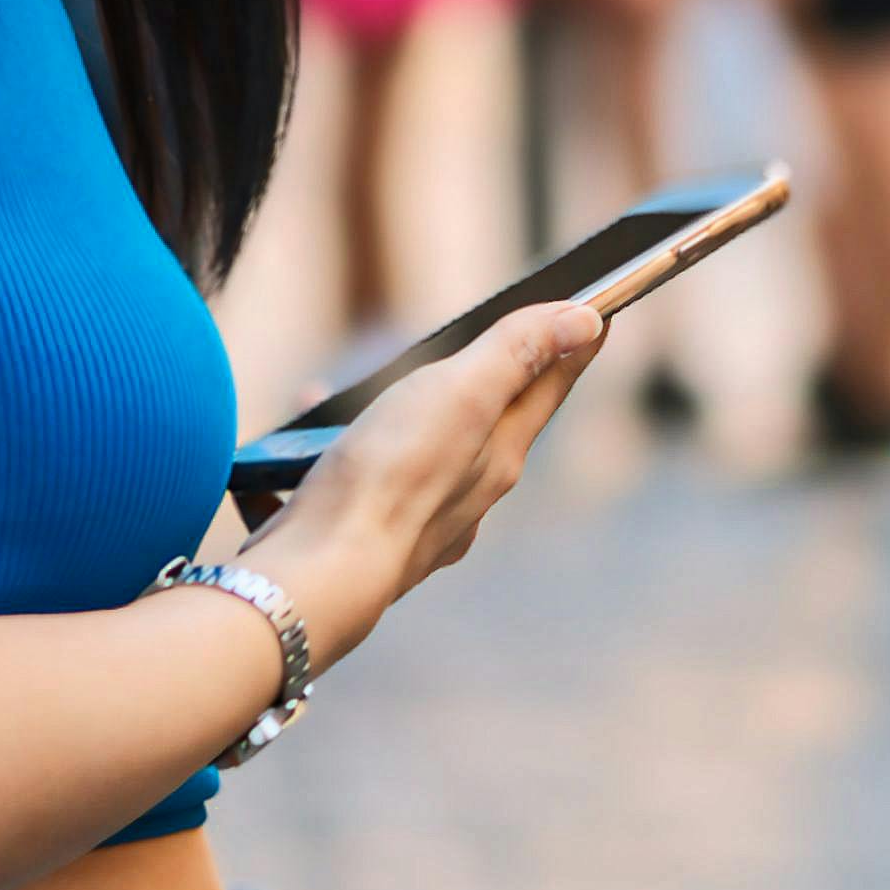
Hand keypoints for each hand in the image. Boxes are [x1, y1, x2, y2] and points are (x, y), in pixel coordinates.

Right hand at [249, 303, 603, 663]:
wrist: (318, 574)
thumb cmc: (389, 476)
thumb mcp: (461, 394)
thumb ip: (517, 353)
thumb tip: (589, 322)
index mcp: (497, 456)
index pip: (545, 389)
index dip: (568, 348)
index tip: (598, 315)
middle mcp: (464, 496)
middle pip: (482, 424)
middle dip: (476, 381)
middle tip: (479, 344)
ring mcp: (410, 523)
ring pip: (410, 455)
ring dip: (385, 417)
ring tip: (344, 394)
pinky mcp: (356, 537)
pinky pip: (350, 486)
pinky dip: (327, 458)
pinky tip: (292, 447)